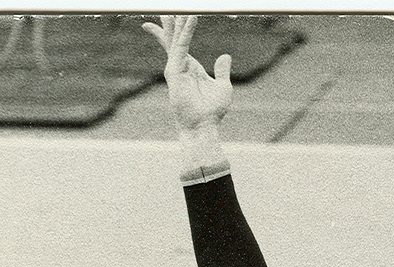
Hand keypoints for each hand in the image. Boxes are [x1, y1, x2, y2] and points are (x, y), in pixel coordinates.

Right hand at [142, 14, 233, 131]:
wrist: (204, 127)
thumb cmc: (212, 112)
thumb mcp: (223, 87)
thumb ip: (222, 70)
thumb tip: (225, 55)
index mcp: (190, 67)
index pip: (179, 42)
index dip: (176, 27)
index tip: (170, 13)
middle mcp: (180, 65)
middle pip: (173, 35)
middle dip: (171, 19)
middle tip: (168, 4)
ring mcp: (175, 68)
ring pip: (175, 36)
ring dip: (177, 18)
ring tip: (177, 4)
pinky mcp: (174, 71)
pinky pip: (182, 45)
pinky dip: (188, 29)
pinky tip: (192, 16)